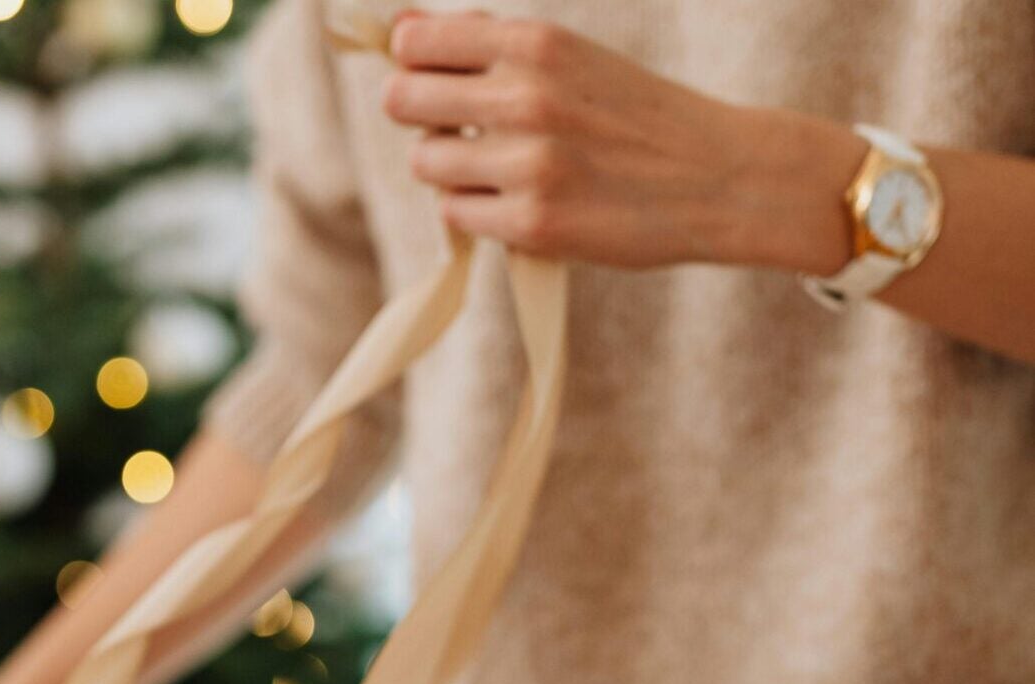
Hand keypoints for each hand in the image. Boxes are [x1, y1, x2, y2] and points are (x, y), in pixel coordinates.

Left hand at [384, 11, 860, 272]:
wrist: (715, 177)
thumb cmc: (631, 114)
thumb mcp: (567, 57)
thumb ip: (484, 42)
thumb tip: (400, 27)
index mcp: (534, 44)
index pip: (415, 42)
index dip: (411, 63)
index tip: (434, 79)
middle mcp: (526, 97)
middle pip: (400, 101)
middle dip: (418, 117)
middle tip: (457, 130)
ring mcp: (527, 165)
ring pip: (425, 164)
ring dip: (447, 169)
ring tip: (496, 168)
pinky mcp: (530, 225)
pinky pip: (455, 214)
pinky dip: (474, 211)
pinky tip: (515, 202)